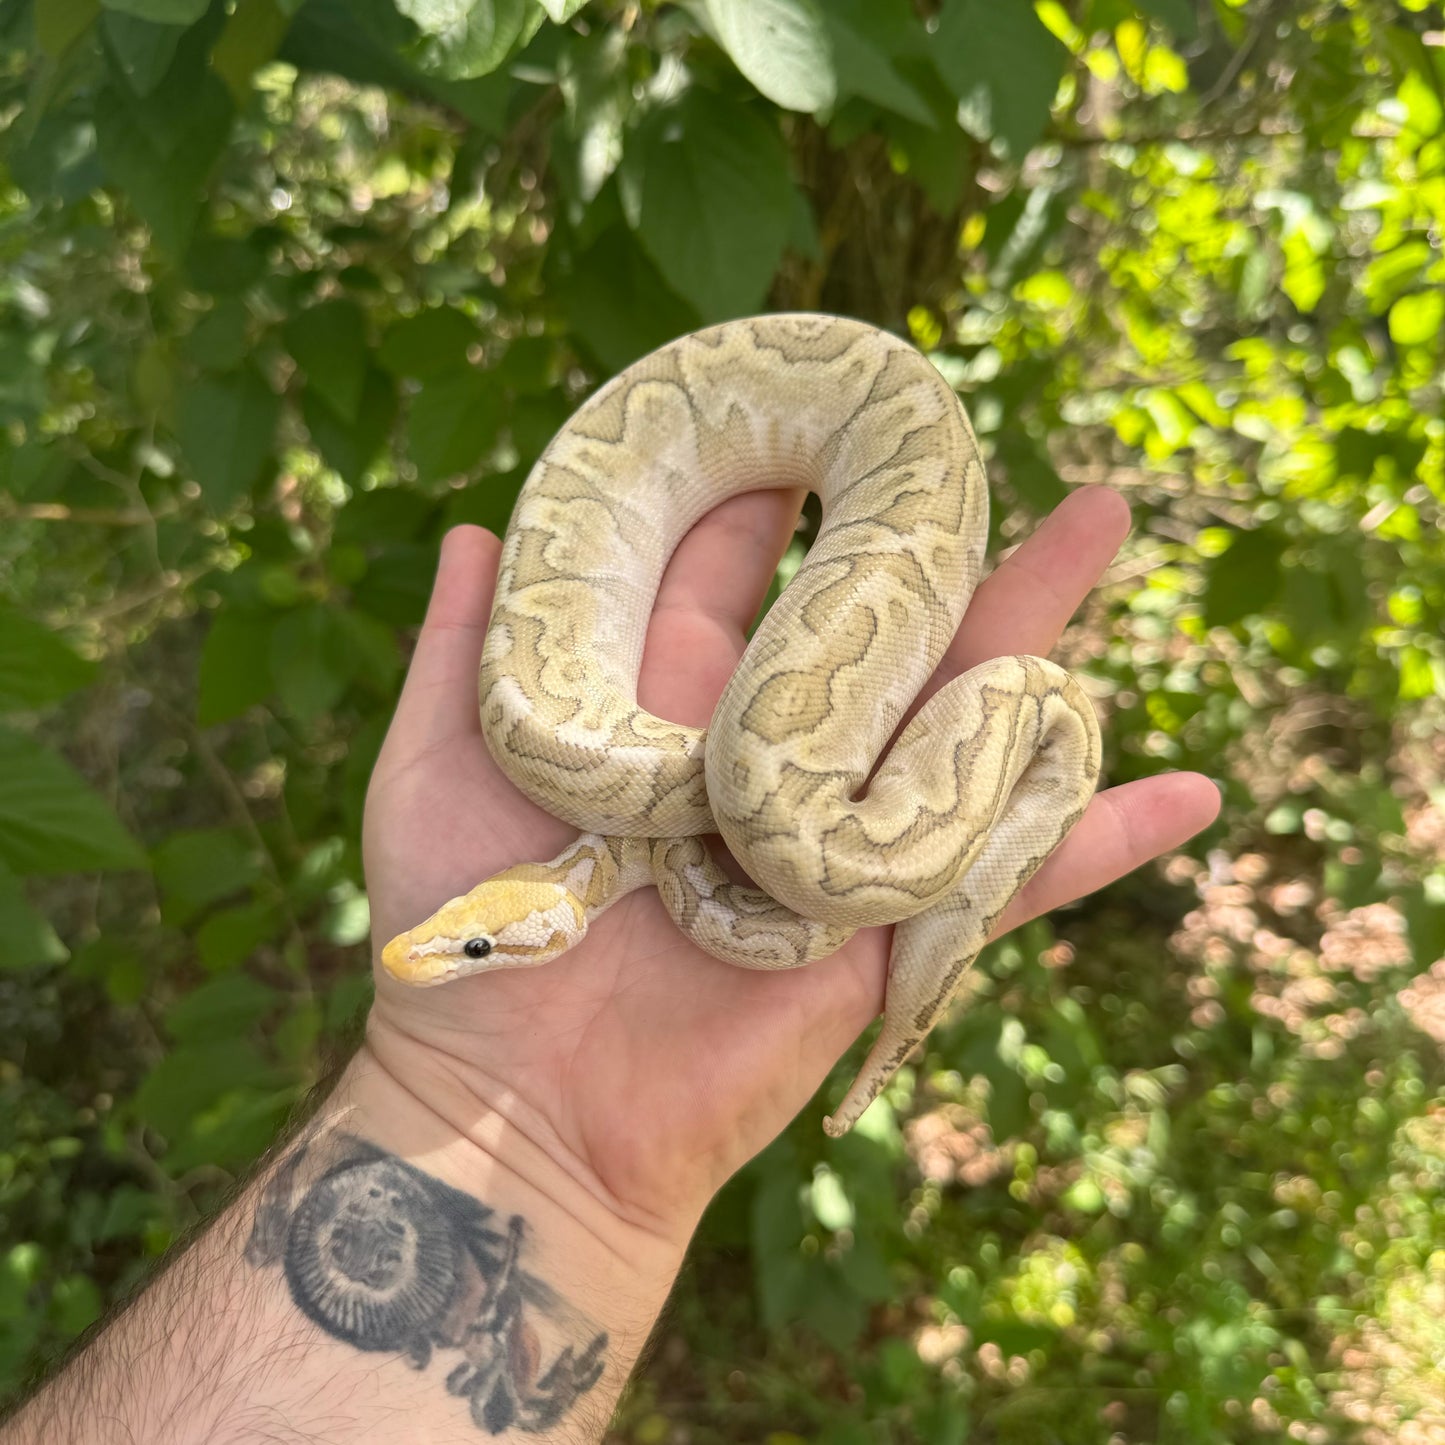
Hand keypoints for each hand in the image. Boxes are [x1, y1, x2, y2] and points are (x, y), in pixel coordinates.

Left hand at [361, 486, 1218, 1245]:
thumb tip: (473, 528)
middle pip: (865, 615)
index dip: (773, 484)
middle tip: (973, 432)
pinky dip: (1105, 839)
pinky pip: (1014, 873)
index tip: (811, 401)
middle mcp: (768, 747)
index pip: (738, 563)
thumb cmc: (465, 934)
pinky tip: (1193, 791)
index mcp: (670, 699)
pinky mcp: (887, 917)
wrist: (520, 1102)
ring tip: (1106, 525)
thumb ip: (458, 648)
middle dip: (923, 523)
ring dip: (1041, 626)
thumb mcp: (435, 767)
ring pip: (953, 709)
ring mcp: (837, 826)